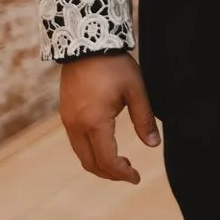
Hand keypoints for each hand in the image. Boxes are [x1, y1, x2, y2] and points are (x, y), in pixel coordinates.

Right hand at [58, 53, 157, 183]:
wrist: (85, 42)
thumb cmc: (113, 64)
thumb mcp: (135, 90)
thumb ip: (144, 119)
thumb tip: (154, 145)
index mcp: (95, 122)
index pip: (107, 160)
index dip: (122, 173)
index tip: (137, 178)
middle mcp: (76, 125)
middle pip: (91, 163)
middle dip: (110, 174)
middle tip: (130, 173)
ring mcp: (68, 120)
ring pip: (81, 155)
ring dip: (100, 164)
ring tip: (121, 161)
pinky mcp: (65, 114)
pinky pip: (76, 142)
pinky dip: (91, 152)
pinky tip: (106, 145)